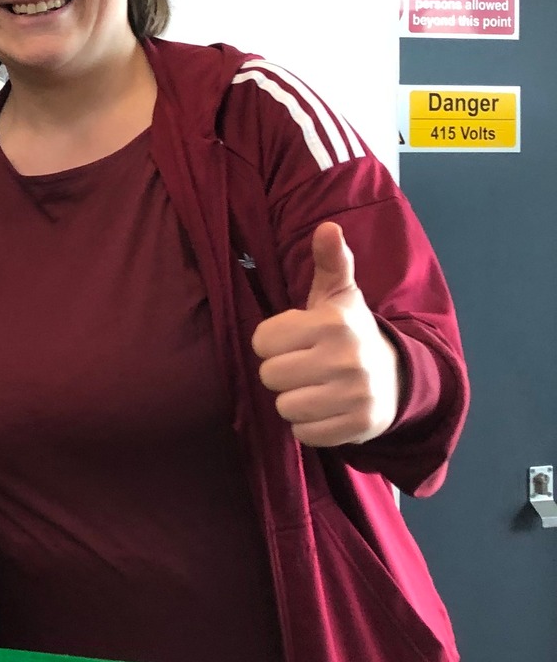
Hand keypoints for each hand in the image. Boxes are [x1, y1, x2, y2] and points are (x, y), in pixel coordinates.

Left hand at [252, 223, 400, 446]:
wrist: (399, 378)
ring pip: (285, 407)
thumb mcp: (340, 295)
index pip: (262, 341)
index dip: (272, 342)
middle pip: (270, 376)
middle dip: (282, 373)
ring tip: (316, 388)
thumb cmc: (350, 332)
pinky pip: (304, 433)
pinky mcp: (358, 427)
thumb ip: (331, 261)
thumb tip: (327, 227)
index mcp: (333, 323)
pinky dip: (310, 425)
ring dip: (294, 401)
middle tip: (304, 366)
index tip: (294, 341)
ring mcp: (354, 395)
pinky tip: (326, 408)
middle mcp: (345, 359)